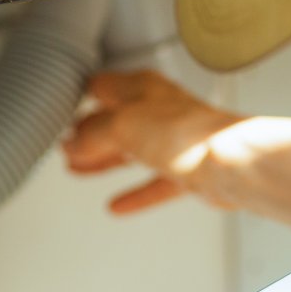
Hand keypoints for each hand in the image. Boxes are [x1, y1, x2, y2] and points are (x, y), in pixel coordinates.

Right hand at [63, 70, 244, 213]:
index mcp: (142, 89)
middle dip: (88, 133)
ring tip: (78, 169)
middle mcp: (159, 111)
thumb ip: (93, 135)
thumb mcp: (122, 125)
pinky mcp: (188, 170)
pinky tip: (118, 205)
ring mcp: (174, 141)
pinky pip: (154, 182)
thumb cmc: (186, 132)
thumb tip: (74, 144)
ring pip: (132, 150)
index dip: (81, 95)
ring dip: (104, 160)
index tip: (61, 106)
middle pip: (116, 120)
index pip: (104, 85)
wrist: (228, 163)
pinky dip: (135, 193)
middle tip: (67, 145)